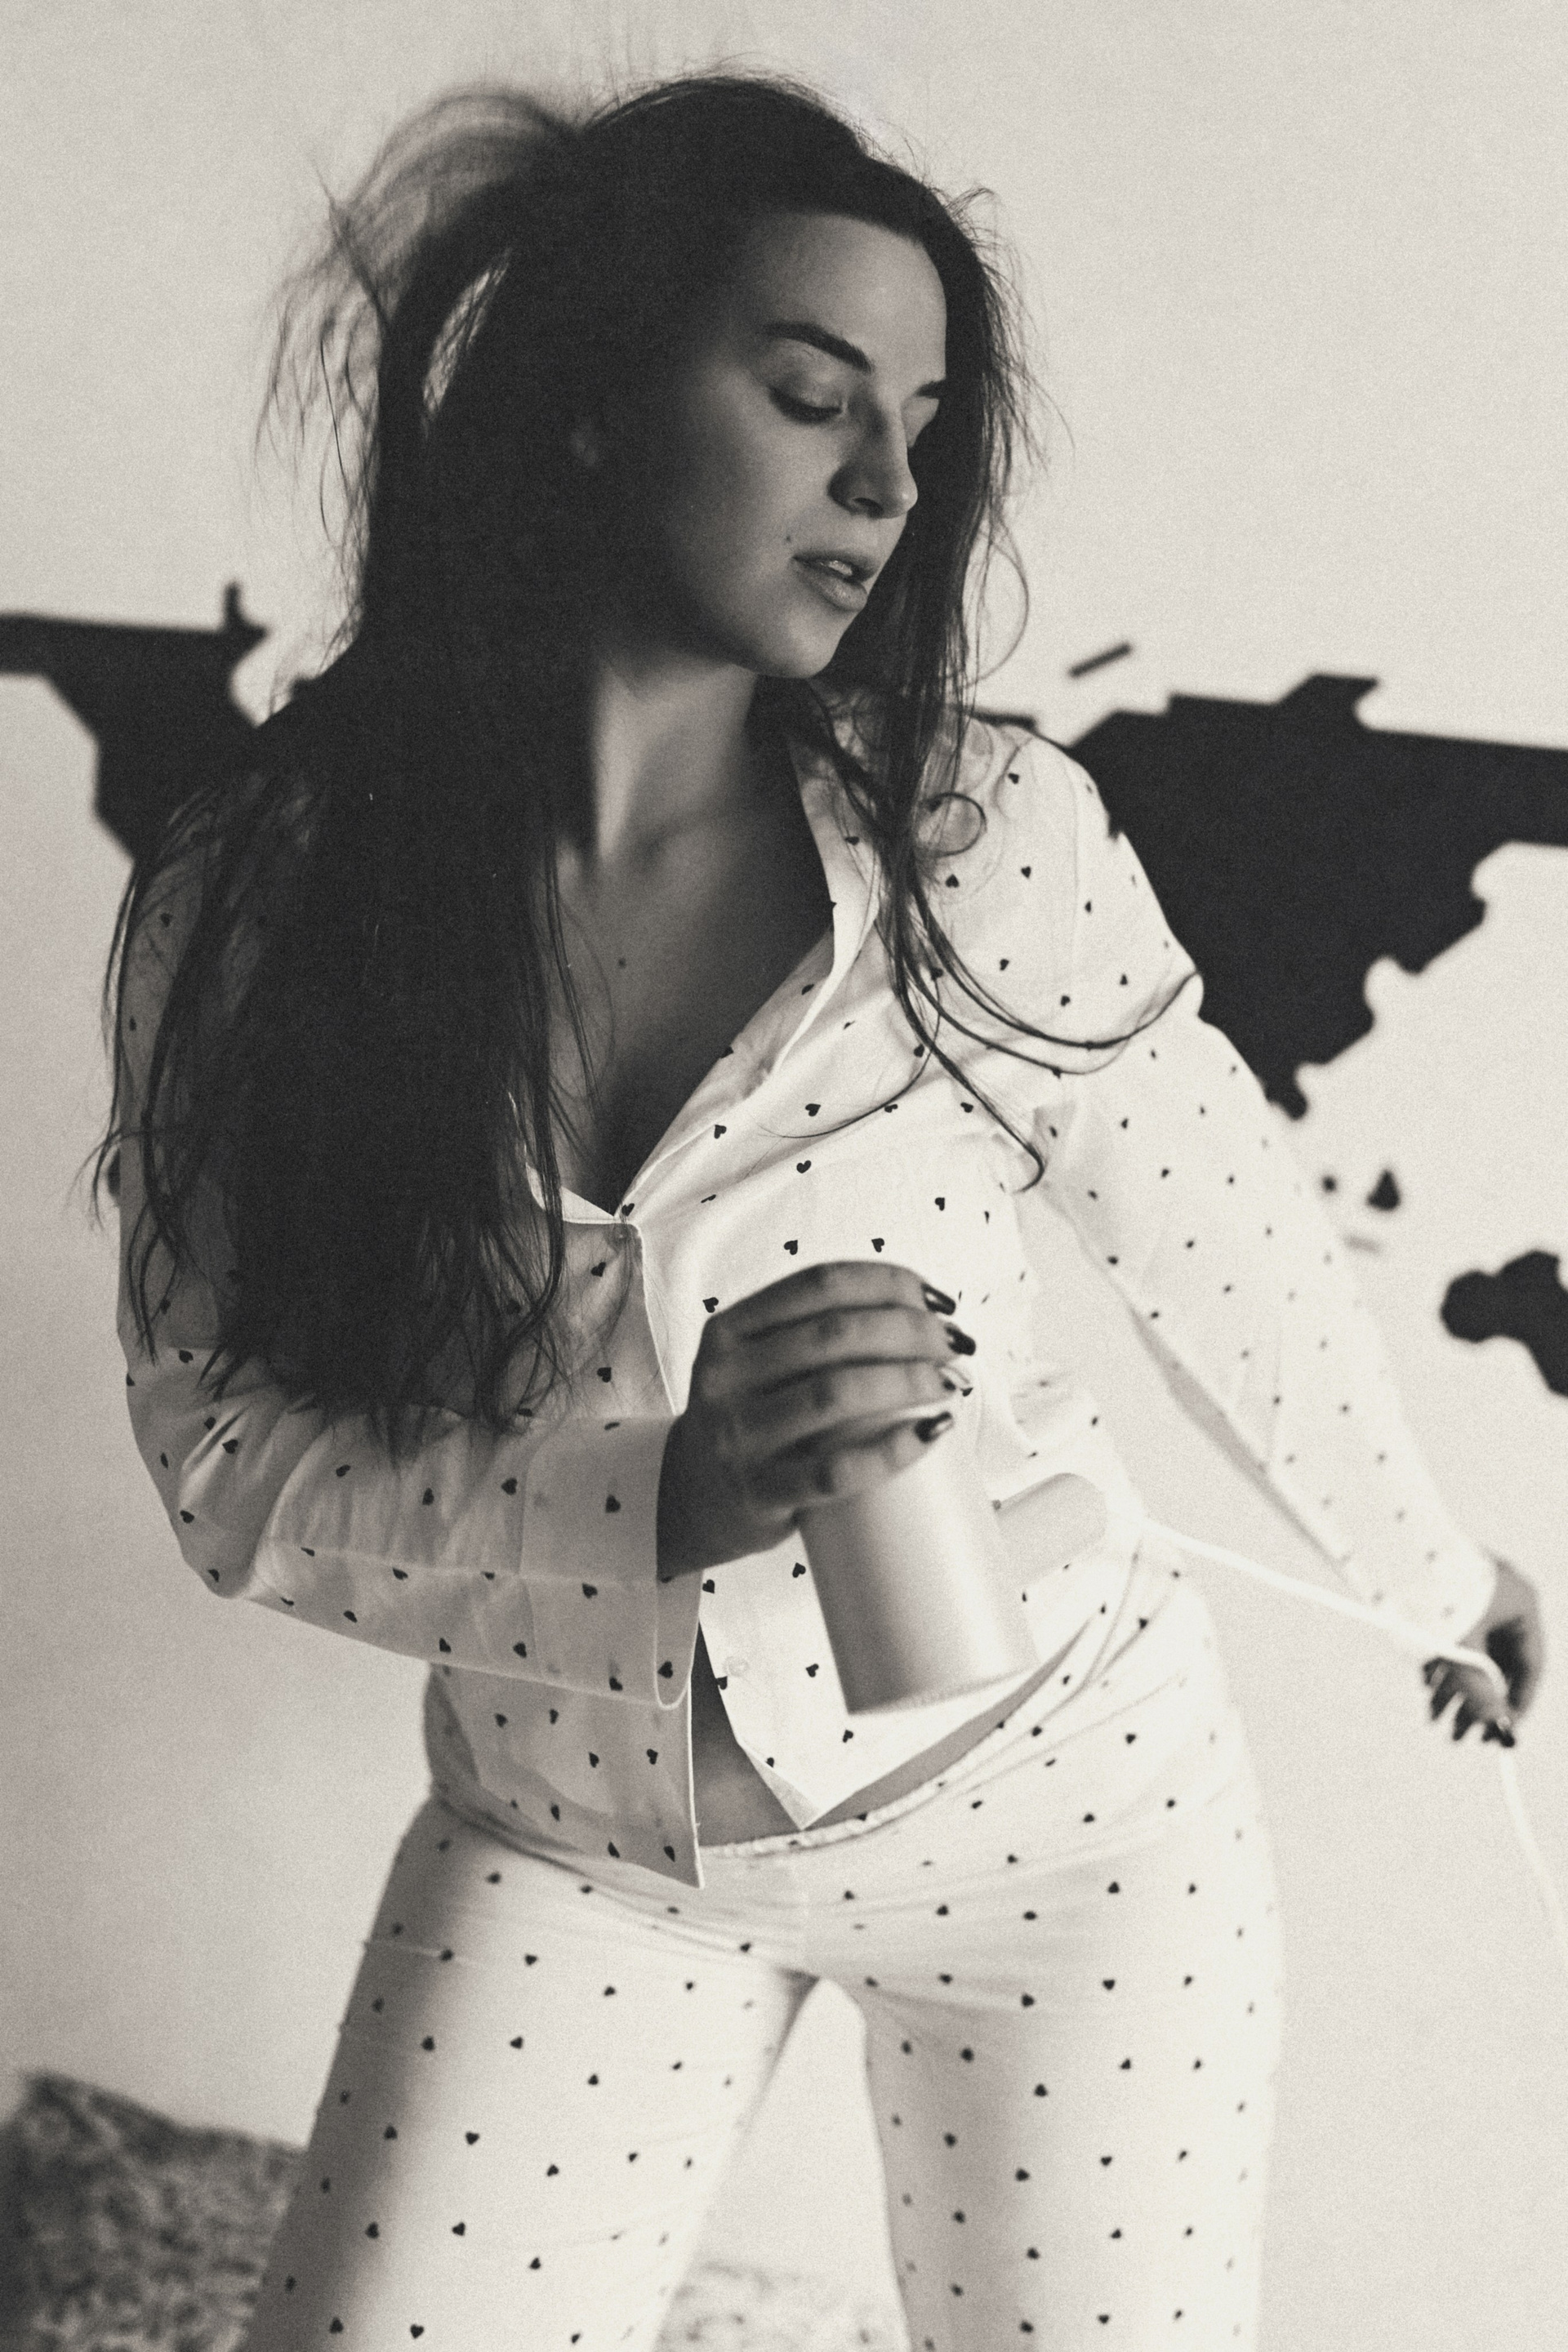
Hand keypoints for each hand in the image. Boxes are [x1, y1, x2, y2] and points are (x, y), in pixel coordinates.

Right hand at [656, 1260, 972, 1578]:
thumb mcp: (753, 1363)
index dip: (890, 1283)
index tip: (937, 1300)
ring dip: (909, 1380)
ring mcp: (740, 1437)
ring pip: (836, 1393)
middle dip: (912, 1331)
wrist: (689, 1499)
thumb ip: (810, 1334)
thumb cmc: (749, 1420)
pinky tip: (930, 1433)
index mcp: (729, 1330)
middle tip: (955, 1345)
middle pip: (836, 1334)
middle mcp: (726, 1376)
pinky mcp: (760, 1493)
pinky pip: (836, 1471)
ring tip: (948, 1382)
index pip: (821, 1283)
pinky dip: (892, 1450)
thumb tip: (924, 1315)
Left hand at [1423, 1557, 1544, 1744]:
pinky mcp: (1447, 1591)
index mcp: (1521, 1603)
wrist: (1393, 1550)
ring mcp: (1474, 1592)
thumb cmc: (1435, 1596)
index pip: (1530, 1664)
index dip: (1516, 1702)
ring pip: (1471, 1652)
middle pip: (1496, 1661)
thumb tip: (1494, 1725)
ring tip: (1434, 1719)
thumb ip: (1479, 1691)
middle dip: (1476, 1700)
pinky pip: (1452, 1636)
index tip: (1501, 1732)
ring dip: (1454, 1688)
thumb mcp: (1460, 1650)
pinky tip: (1426, 1687)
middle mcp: (1502, 1596)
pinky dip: (1441, 1662)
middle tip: (1461, 1736)